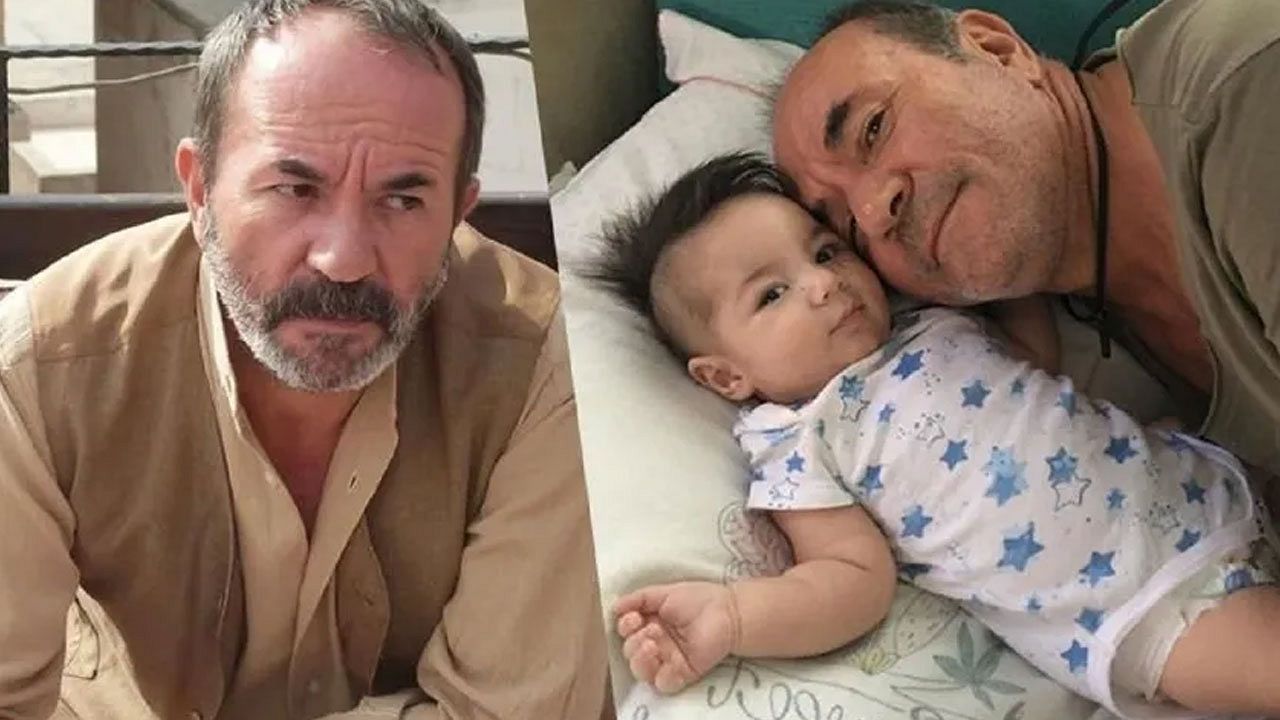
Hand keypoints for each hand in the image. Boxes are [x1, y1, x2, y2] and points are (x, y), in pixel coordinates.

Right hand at [613, 581, 738, 693]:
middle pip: (631, 654)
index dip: (625, 627)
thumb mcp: (663, 593)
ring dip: (640, 659)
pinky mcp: (684, 673)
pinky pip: (665, 684)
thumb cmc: (697, 599)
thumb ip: (638, 599)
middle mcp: (656, 644)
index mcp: (649, 624)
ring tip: (652, 644)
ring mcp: (669, 660)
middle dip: (633, 642)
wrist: (727, 611)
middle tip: (651, 629)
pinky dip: (660, 675)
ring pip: (642, 672)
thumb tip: (614, 608)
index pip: (626, 633)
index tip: (634, 617)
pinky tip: (665, 659)